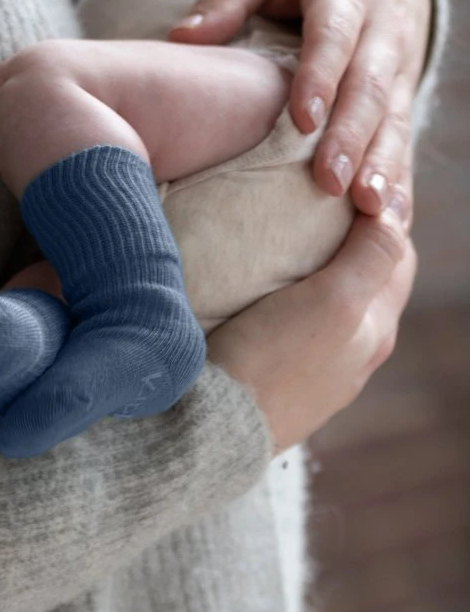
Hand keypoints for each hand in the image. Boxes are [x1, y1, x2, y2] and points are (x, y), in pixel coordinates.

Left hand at [169, 0, 429, 219]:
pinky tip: (389, 211)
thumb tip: (180, 38)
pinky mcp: (404, 89)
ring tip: (368, 207)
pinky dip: (400, 173)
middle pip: (369, 85)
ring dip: (382, 163)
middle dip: (351, 136)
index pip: (334, 34)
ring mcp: (399, 61)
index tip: (302, 121)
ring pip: (394, 115)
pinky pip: (404, 133)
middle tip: (328, 182)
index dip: (322, 75)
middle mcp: (381, 26)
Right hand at [207, 202, 414, 452]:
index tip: (352, 183)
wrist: (215, 427)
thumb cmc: (273, 360)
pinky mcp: (278, 378)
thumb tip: (392, 214)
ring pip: (331, 303)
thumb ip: (369, 257)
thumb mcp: (333, 302)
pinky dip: (293, 296)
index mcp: (374, 329)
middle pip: (366, 279)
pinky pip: (298, 324)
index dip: (383, 214)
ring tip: (290, 240)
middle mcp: (353, 352)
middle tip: (321, 203)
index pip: (396, 256)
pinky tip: (263, 290)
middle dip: (354, 239)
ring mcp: (316, 369)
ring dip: (321, 269)